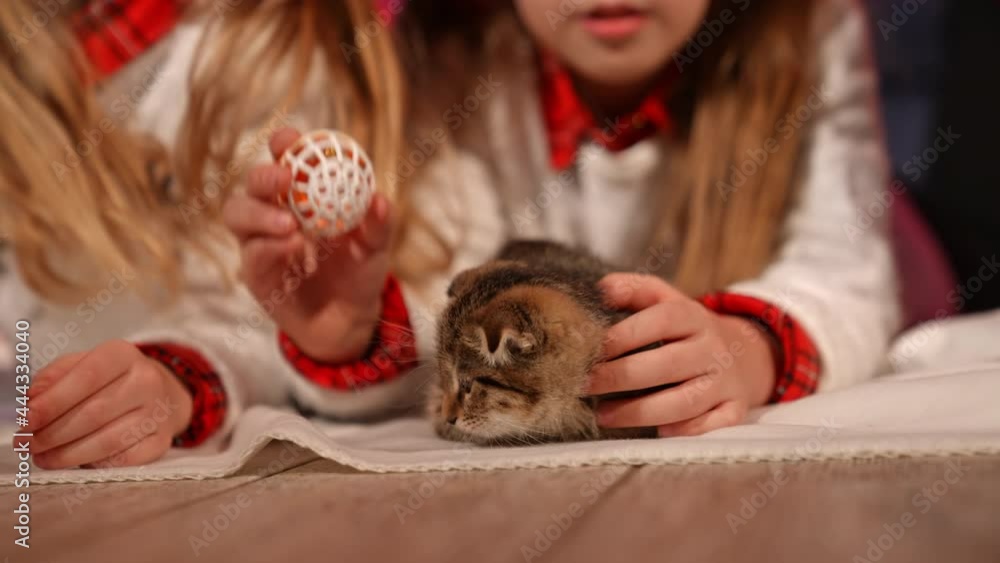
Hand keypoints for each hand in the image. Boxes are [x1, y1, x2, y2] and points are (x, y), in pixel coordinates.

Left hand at [18, 340, 192, 468]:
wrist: (161, 393)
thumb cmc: (111, 379)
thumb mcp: (83, 364)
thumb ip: (54, 377)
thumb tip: (33, 401)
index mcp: (124, 355)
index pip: (87, 377)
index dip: (53, 402)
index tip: (26, 420)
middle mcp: (147, 381)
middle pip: (94, 413)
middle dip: (53, 433)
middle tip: (28, 443)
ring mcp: (158, 413)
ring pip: (108, 441)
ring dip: (67, 454)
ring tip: (43, 457)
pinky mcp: (162, 441)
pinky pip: (124, 460)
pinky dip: (95, 464)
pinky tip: (76, 461)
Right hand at [223, 128, 393, 362]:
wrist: (349, 320)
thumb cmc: (360, 272)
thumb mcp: (376, 247)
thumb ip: (379, 224)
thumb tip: (380, 200)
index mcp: (303, 195)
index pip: (285, 160)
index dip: (283, 145)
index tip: (290, 139)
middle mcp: (275, 211)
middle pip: (254, 183)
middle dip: (265, 176)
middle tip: (285, 180)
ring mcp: (260, 240)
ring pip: (238, 213)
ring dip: (259, 213)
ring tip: (290, 225)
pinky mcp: (255, 271)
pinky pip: (251, 252)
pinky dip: (269, 246)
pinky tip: (293, 248)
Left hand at [588, 273, 776, 436]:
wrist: (745, 353)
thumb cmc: (688, 329)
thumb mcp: (667, 301)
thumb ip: (635, 290)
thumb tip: (603, 288)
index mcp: (694, 317)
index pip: (661, 320)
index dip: (625, 335)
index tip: (592, 349)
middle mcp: (712, 349)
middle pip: (667, 364)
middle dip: (620, 377)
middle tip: (585, 384)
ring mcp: (725, 381)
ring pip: (684, 402)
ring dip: (639, 412)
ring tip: (603, 415)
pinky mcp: (734, 409)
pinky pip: (711, 426)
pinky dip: (684, 431)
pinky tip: (656, 431)